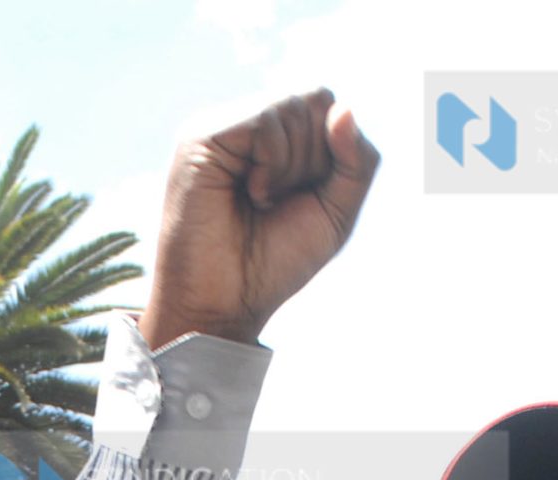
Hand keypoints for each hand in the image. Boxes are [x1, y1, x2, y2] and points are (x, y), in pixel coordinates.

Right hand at [140, 89, 378, 348]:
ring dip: (293, 165)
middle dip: (317, 157)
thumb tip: (344, 108)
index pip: (326, 104)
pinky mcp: (201, 137)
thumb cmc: (274, 264)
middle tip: (281, 201)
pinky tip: (253, 193)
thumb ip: (356, 162)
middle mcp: (245, 126)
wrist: (226, 304)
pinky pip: (265, 120)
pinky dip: (273, 162)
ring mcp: (221, 128)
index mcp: (274, 140)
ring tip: (262, 200)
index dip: (336, 148)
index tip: (306, 196)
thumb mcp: (336, 212)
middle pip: (315, 97)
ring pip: (291, 106)